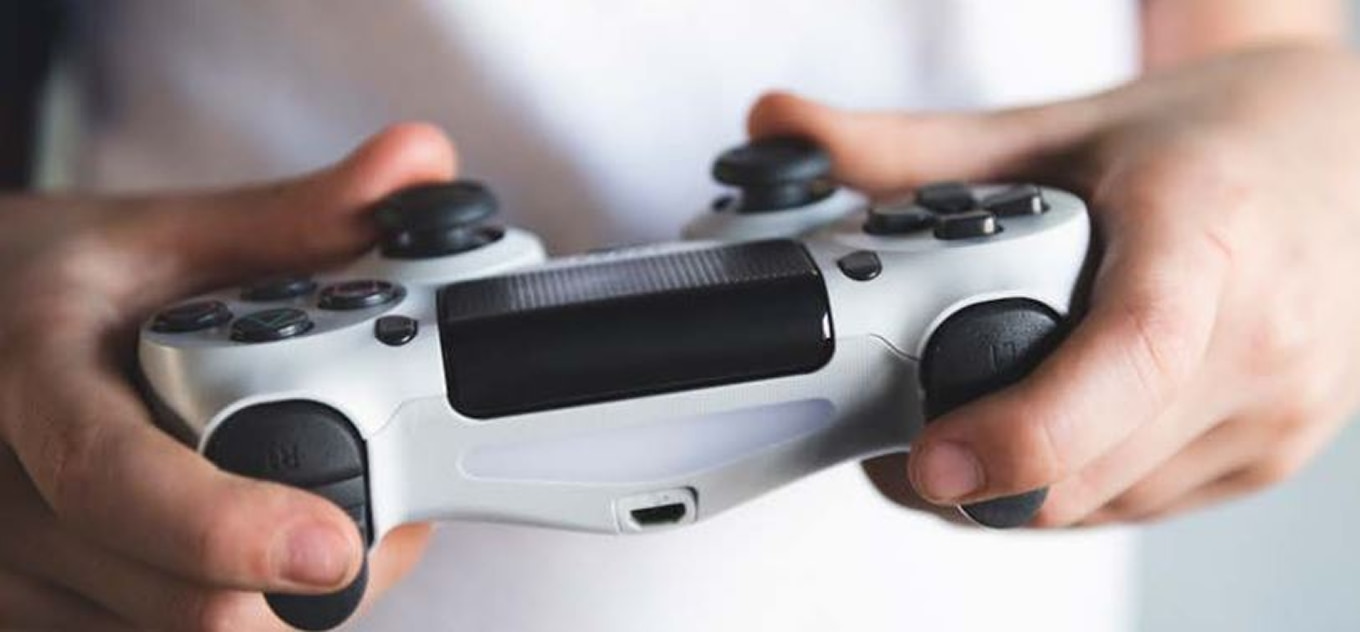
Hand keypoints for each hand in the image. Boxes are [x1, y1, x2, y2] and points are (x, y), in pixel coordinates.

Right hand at [0, 123, 454, 629]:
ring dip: (280, 604)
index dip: (227, 529)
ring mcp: (6, 571)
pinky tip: (252, 555)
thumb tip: (425, 164)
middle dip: (305, 576)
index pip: (115, 480)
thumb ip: (305, 215)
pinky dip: (237, 613)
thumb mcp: (173, 236)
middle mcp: (0, 490)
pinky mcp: (25, 616)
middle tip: (381, 515)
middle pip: (178, 601)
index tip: (336, 544)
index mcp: (32, 373)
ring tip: (312, 517)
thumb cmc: (71, 287)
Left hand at [750, 44, 1359, 526]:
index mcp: (1208, 239)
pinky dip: (1069, 482)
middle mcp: (1260, 341)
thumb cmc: (1211, 144)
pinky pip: (1132, 508)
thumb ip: (908, 147)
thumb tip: (781, 126)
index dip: (1025, 429)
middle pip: (1086, 465)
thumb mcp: (1058, 131)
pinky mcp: (1270, 458)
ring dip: (1016, 480)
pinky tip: (1052, 416)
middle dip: (973, 463)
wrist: (1346, 158)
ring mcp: (1276, 413)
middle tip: (900, 426)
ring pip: (1098, 504)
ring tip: (978, 406)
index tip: (931, 458)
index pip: (1129, 359)